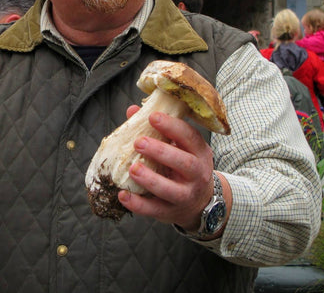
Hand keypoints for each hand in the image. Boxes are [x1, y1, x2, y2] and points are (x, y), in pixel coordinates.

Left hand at [117, 107, 226, 231]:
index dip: (172, 126)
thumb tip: (132, 111)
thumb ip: (158, 130)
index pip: (190, 137)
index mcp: (199, 153)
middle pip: (184, 163)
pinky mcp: (171, 213)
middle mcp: (197, 175)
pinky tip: (123, 195)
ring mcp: (185, 196)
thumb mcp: (180, 147)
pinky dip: (138, 204)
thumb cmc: (184, 166)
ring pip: (170, 190)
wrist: (200, 203)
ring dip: (150, 179)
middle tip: (139, 142)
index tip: (152, 117)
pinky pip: (154, 210)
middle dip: (161, 152)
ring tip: (133, 168)